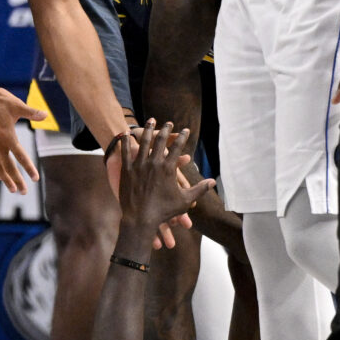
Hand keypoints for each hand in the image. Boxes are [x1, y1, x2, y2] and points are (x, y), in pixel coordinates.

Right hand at [0, 76, 44, 193]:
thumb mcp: (17, 105)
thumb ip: (32, 113)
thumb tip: (45, 115)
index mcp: (8, 137)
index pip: (21, 157)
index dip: (29, 169)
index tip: (35, 179)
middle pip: (8, 167)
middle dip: (16, 180)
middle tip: (23, 192)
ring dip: (5, 179)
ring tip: (12, 189)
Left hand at [118, 119, 212, 236]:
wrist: (140, 219)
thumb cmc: (164, 211)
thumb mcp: (185, 201)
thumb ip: (199, 189)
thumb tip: (213, 181)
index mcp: (168, 169)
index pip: (177, 148)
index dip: (182, 137)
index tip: (186, 130)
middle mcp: (153, 163)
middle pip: (159, 141)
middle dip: (165, 130)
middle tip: (168, 122)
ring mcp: (139, 166)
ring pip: (143, 143)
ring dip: (146, 130)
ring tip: (150, 121)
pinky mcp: (127, 170)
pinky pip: (126, 152)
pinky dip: (126, 142)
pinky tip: (126, 133)